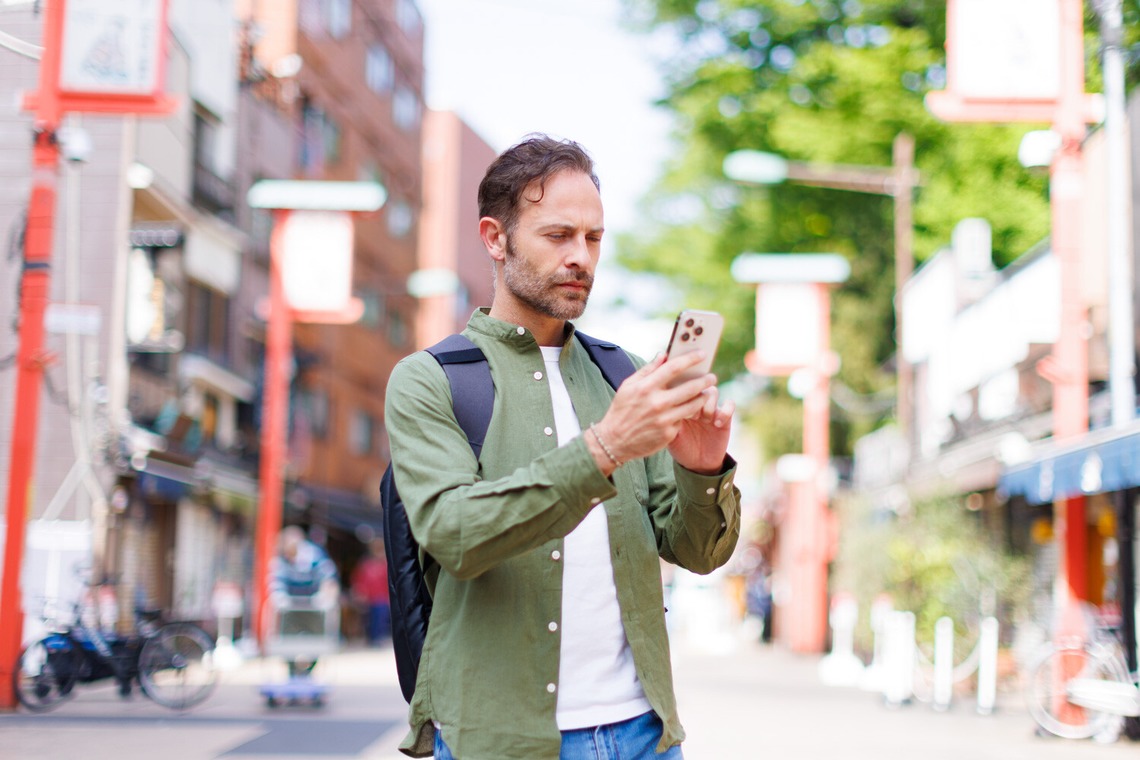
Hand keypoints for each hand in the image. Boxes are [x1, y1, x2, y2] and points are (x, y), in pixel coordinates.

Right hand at [588, 352, 722, 472]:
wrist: (614, 441)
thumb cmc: (622, 410)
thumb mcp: (628, 386)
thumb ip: (647, 370)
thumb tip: (663, 355)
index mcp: (645, 388)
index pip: (673, 368)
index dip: (690, 359)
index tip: (702, 354)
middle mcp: (656, 403)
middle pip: (690, 387)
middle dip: (704, 380)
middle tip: (712, 377)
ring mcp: (664, 420)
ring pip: (693, 405)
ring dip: (702, 397)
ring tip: (706, 393)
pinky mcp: (668, 434)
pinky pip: (684, 420)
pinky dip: (688, 413)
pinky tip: (689, 410)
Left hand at [668, 386, 734, 474]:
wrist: (697, 464)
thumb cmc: (680, 448)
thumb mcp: (670, 435)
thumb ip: (668, 420)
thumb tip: (665, 406)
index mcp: (681, 403)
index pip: (681, 386)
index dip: (681, 393)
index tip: (678, 407)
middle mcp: (696, 403)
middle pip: (697, 385)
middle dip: (694, 396)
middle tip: (691, 414)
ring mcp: (711, 409)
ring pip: (712, 391)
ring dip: (707, 404)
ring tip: (703, 419)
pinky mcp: (725, 417)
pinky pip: (730, 404)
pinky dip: (725, 411)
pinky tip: (717, 424)